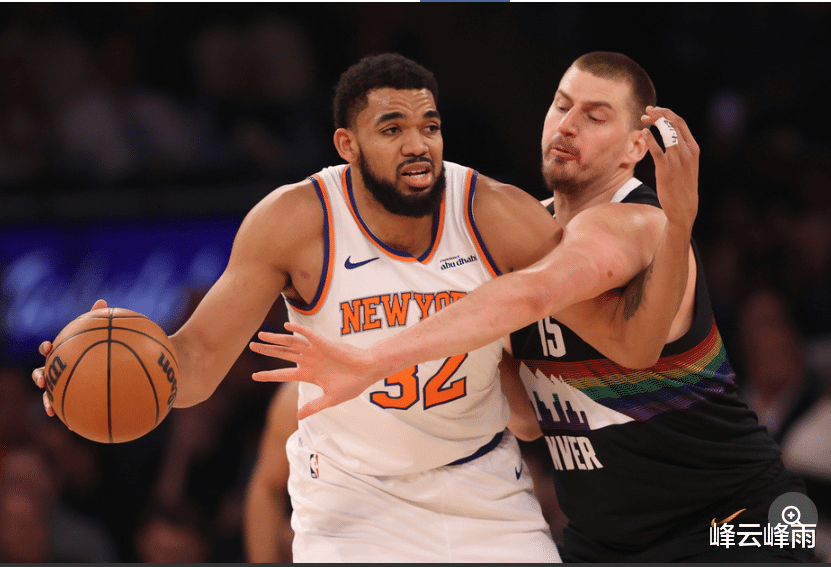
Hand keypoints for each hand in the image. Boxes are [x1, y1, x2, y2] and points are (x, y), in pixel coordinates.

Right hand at [32, 299, 107, 416]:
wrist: (114, 368)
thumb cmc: (105, 348)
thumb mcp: (104, 334)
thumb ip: (100, 319)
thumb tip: (102, 301)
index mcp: (64, 353)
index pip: (51, 349)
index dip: (47, 348)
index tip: (49, 348)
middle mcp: (60, 369)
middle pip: (42, 372)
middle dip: (39, 376)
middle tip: (42, 380)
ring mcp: (64, 386)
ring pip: (50, 395)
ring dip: (47, 401)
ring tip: (50, 410)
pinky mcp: (72, 401)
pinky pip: (69, 410)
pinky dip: (69, 419)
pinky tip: (74, 427)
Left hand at [249, 322, 379, 419]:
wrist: (368, 372)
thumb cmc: (352, 385)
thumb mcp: (330, 399)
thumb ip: (314, 406)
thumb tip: (299, 417)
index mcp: (310, 374)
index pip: (284, 374)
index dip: (269, 375)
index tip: (254, 376)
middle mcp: (309, 361)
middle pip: (283, 354)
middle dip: (267, 350)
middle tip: (252, 346)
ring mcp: (316, 351)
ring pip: (291, 343)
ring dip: (276, 339)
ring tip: (261, 336)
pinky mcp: (325, 344)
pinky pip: (308, 335)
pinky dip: (297, 330)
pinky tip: (286, 327)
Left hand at [641, 106, 699, 232]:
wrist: (684, 208)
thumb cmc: (683, 186)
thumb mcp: (687, 164)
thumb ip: (680, 149)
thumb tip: (669, 134)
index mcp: (694, 148)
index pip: (681, 123)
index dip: (667, 113)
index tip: (655, 109)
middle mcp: (687, 152)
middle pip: (674, 123)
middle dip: (660, 113)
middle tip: (647, 110)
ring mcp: (677, 160)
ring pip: (666, 132)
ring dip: (653, 122)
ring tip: (643, 118)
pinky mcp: (666, 169)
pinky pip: (657, 149)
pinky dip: (650, 138)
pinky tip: (643, 132)